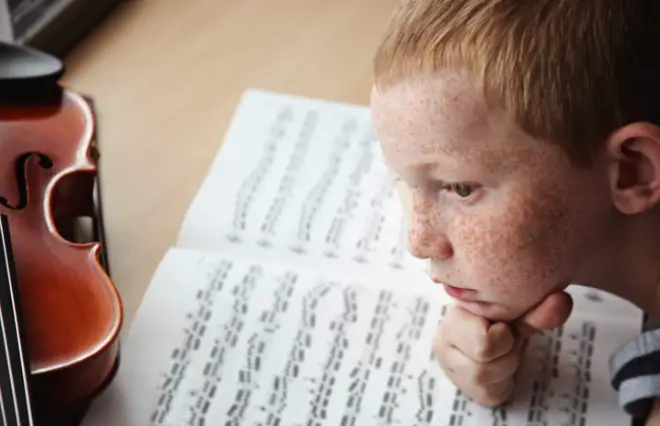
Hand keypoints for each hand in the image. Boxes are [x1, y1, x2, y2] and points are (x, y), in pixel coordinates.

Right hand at [433, 291, 573, 405]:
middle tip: (508, 340)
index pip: (482, 341)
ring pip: (485, 379)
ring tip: (506, 352)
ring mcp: (453, 370)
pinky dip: (505, 382)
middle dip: (507, 352)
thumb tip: (560, 301)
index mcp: (453, 320)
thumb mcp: (515, 311)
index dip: (503, 335)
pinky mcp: (469, 391)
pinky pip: (492, 393)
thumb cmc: (501, 319)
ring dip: (507, 365)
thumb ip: (535, 310)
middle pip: (483, 365)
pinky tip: (503, 367)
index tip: (502, 326)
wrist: (496, 334)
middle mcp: (444, 345)